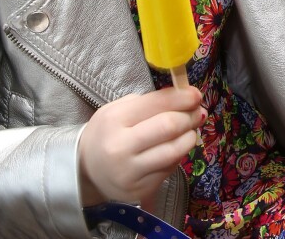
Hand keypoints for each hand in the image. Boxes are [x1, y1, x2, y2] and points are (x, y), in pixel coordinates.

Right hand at [78, 86, 203, 204]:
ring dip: (190, 136)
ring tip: (190, 130)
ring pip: (175, 151)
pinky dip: (178, 155)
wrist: (86, 169)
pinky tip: (174, 148)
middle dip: (190, 117)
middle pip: (169, 127)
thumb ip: (151, 102)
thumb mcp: (119, 110)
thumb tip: (187, 98)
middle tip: (198, 112)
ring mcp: (131, 172)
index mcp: (114, 120)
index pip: (157, 105)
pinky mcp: (141, 189)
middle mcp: (120, 147)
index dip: (182, 98)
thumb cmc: (107, 133)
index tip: (196, 95)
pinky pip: (170, 168)